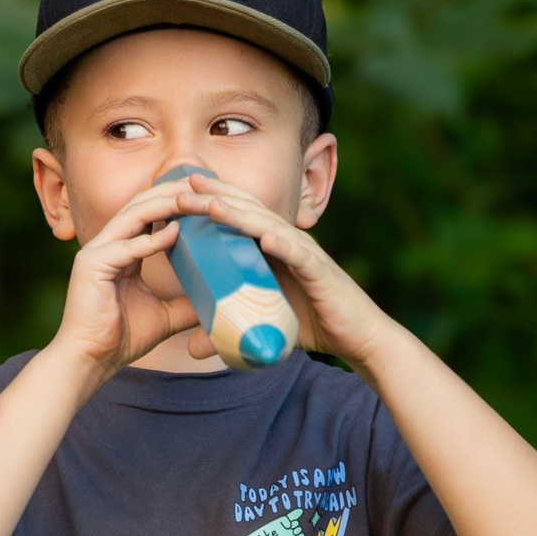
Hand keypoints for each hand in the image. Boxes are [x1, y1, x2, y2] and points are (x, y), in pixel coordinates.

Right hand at [51, 177, 203, 371]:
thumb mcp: (166, 315)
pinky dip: (153, 239)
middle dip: (173, 191)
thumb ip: (187, 300)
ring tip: (195, 198)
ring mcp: (96, 252)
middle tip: (206, 183)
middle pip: (141, 205)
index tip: (207, 195)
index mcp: (121, 252)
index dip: (176, 201)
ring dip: (165, 204)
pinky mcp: (91, 265)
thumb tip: (220, 299)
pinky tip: (178, 231)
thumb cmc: (121, 339)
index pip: (149, 214)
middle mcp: (107, 246)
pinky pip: (127, 246)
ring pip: (134, 215)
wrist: (90, 361)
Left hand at [171, 173, 395, 366]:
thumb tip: (190, 350)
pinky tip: (266, 239)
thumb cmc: (310, 323)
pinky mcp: (321, 274)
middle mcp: (289, 243)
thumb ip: (226, 332)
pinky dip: (284, 247)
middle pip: (250, 212)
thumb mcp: (260, 324)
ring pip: (270, 228)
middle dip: (218, 197)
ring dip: (241, 216)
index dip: (214, 199)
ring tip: (213, 206)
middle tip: (185, 185)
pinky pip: (300, 257)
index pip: (240, 215)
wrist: (356, 337)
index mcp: (273, 247)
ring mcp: (306, 255)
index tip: (180, 190)